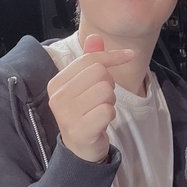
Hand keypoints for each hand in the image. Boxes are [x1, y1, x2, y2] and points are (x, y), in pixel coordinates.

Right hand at [48, 34, 133, 162]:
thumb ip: (90, 61)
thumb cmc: (84, 113)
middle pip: (99, 73)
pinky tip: (101, 122)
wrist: (80, 149)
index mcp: (57, 83)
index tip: (129, 55)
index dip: (113, 56)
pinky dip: (110, 115)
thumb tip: (95, 36)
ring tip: (100, 110)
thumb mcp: (85, 85)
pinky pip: (107, 110)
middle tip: (102, 99)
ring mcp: (66, 114)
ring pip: (105, 90)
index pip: (89, 59)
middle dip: (109, 84)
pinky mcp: (79, 130)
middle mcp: (57, 97)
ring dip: (110, 101)